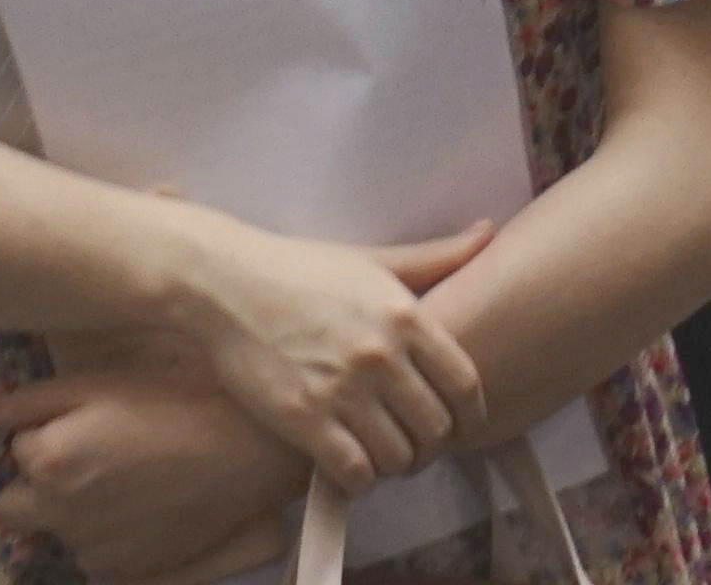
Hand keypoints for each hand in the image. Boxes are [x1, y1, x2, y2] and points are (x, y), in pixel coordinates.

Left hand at [0, 357, 313, 583]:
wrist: (241, 450)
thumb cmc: (171, 403)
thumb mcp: (99, 384)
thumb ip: (34, 401)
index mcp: (48, 461)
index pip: (13, 447)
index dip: (43, 433)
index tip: (79, 424)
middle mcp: (59, 513)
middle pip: (11, 506)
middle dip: (35, 485)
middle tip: (82, 461)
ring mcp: (91, 549)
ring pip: (54, 531)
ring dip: (70, 512)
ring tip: (123, 481)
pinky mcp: (123, 572)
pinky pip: (91, 556)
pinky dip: (103, 537)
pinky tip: (139, 509)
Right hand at [157, 214, 493, 492]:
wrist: (221, 283)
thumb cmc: (297, 269)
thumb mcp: (371, 259)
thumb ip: (434, 257)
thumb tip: (489, 233)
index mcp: (405, 315)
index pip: (467, 386)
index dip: (470, 418)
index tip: (458, 426)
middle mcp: (381, 355)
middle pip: (436, 429)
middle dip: (430, 446)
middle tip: (412, 444)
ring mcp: (342, 388)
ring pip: (398, 457)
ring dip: (394, 465)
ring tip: (380, 453)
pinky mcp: (302, 418)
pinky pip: (354, 472)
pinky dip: (358, 478)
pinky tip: (346, 461)